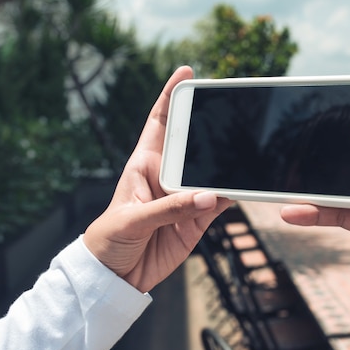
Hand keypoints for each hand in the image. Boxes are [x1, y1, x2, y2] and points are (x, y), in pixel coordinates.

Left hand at [83, 66, 232, 292]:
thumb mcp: (131, 220)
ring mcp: (185, 197)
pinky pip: (219, 202)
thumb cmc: (108, 239)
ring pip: (211, 172)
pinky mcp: (198, 220)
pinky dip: (232, 193)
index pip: (159, 123)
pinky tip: (241, 186)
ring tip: (240, 150)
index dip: (170, 96)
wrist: (116, 278)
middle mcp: (167, 176)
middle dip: (210, 125)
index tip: (186, 71)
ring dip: (225, 162)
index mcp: (144, 164)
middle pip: (194, 142)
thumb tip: (208, 195)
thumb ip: (169, 209)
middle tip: (230, 110)